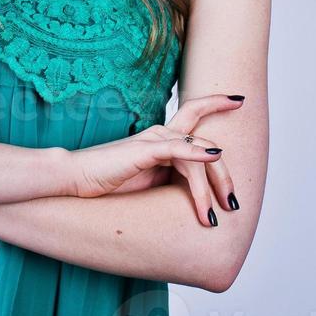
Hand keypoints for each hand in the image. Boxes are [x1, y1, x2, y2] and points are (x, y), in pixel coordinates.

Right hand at [65, 95, 242, 199]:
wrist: (75, 180)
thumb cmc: (107, 183)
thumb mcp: (148, 183)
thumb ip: (170, 180)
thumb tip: (198, 196)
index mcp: (161, 139)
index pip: (194, 113)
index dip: (216, 103)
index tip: (240, 100)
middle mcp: (160, 134)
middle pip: (207, 142)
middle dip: (225, 175)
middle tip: (233, 204)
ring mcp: (152, 141)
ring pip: (196, 153)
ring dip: (210, 187)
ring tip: (213, 216)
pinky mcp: (142, 151)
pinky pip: (177, 149)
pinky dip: (198, 153)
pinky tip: (215, 156)